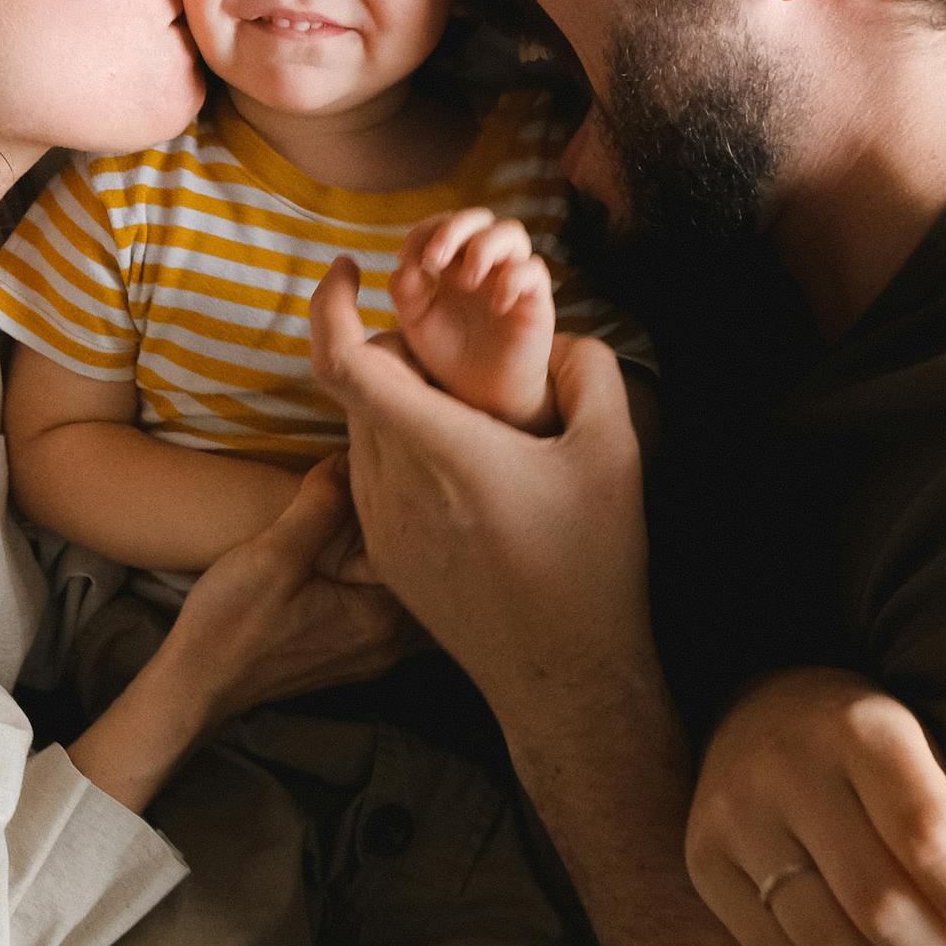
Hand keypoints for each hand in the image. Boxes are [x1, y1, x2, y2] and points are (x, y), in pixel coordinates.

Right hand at [159, 456, 417, 725]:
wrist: (194, 684)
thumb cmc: (229, 624)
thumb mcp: (274, 554)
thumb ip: (321, 505)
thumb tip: (350, 458)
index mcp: (381, 618)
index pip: (420, 551)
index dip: (409, 505)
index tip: (393, 471)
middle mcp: (387, 643)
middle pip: (418, 575)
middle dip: (408, 533)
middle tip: (390, 486)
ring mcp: (369, 655)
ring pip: (403, 595)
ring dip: (394, 558)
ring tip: (373, 516)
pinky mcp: (348, 656)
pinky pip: (383, 612)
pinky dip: (379, 582)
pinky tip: (358, 555)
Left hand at [307, 256, 649, 719]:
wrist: (563, 678)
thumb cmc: (594, 565)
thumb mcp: (616, 453)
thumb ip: (588, 369)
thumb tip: (558, 335)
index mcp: (442, 448)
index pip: (345, 360)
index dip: (328, 303)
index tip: (346, 267)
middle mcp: (393, 484)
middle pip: (358, 387)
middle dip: (394, 352)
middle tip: (454, 354)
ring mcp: (381, 525)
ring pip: (360, 431)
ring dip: (395, 405)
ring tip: (466, 417)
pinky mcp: (385, 556)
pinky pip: (371, 477)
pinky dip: (399, 451)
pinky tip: (462, 472)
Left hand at [391, 208, 557, 431]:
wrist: (482, 393)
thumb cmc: (449, 354)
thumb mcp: (417, 322)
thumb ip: (406, 291)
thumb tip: (404, 264)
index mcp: (453, 262)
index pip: (443, 224)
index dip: (424, 232)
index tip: (409, 259)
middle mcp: (484, 262)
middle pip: (479, 217)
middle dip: (454, 228)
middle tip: (435, 259)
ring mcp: (511, 276)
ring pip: (512, 232)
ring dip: (484, 247)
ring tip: (466, 282)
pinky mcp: (535, 298)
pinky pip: (533, 270)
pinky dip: (513, 280)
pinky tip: (495, 306)